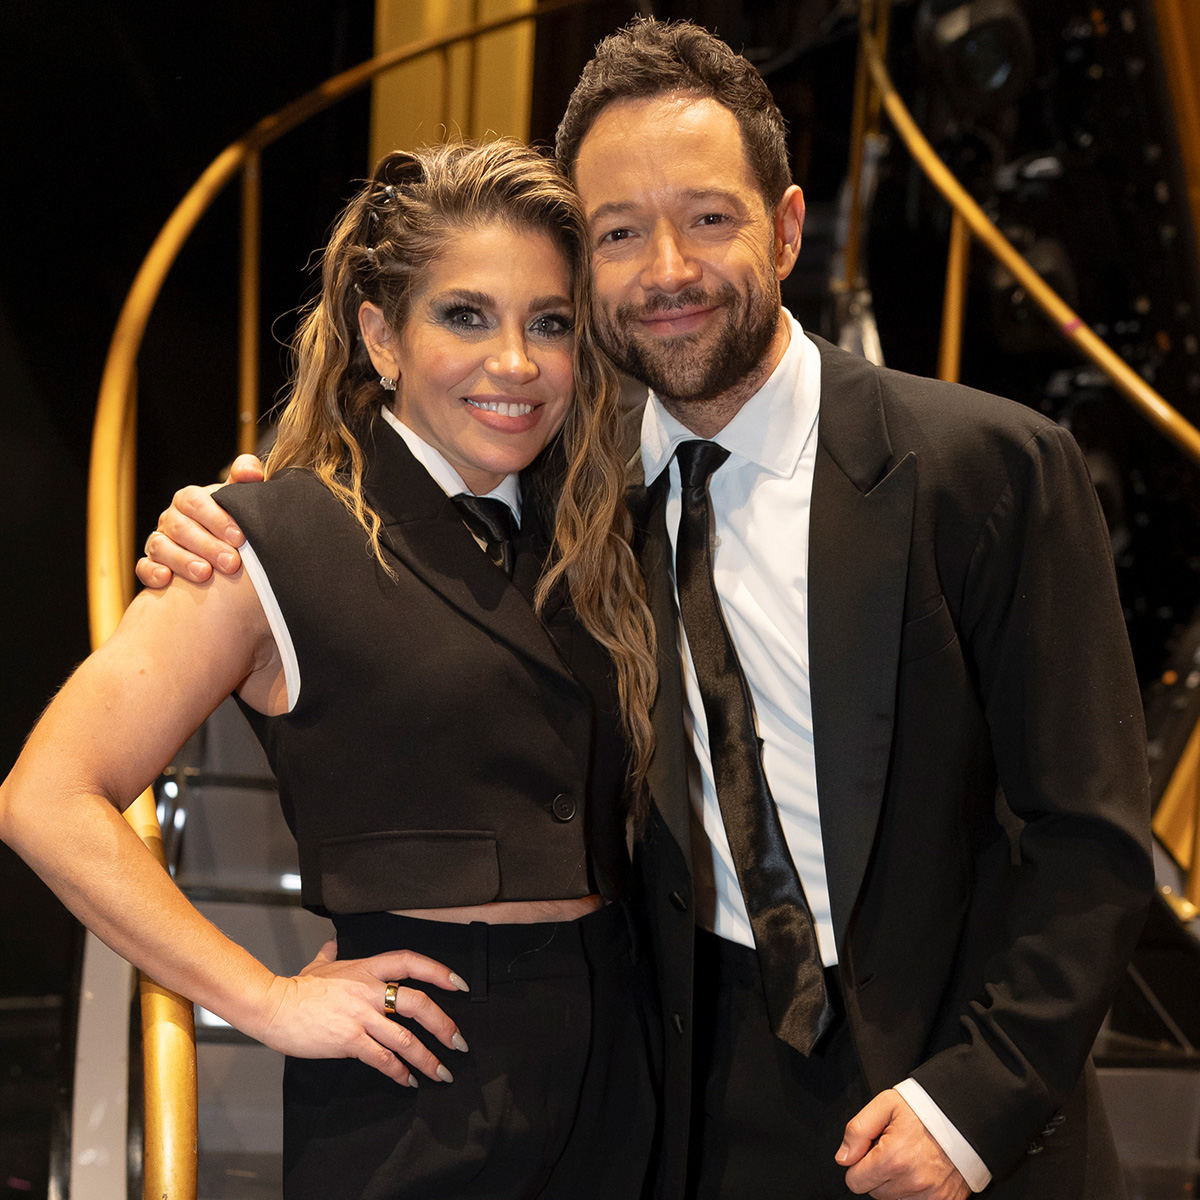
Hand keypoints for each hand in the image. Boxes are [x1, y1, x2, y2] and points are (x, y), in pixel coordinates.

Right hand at [136, 454, 264, 588]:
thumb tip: (251, 471)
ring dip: (182, 561)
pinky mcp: (151, 563)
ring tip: (205, 574)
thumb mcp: (238, 498)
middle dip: (207, 546)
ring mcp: (159, 540)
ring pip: (161, 547)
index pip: (196, 502)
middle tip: (231, 563)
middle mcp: (171, 518)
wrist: (222, 546)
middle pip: (180, 527)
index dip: (217, 518)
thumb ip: (246, 479)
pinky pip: (143, 567)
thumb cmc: (231, 519)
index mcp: (190, 499)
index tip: (240, 537)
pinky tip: (166, 579)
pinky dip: (152, 572)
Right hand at [256, 939, 470, 1086]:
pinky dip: (399, 1072)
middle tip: (458, 1042)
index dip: (438, 971)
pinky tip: (407, 1080)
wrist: (273, 1006)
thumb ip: (331, 953)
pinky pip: (382, 1058)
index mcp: (367, 968)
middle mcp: (369, 990)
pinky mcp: (348, 1040)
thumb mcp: (319, 964)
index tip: (459, 984)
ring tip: (441, 1072)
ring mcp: (360, 1016)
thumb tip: (333, 942)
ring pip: (405, 1038)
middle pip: (417, 1003)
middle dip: (443, 1024)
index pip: (410, 962)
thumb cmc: (297, 987)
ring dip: (427, 1058)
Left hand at [837, 1090, 969, 1199]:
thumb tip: (843, 1158)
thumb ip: (858, 1130)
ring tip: (908, 1158)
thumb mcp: (885, 1105)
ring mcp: (930, 1196)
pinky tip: (919, 1171)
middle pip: (873, 1192)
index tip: (871, 1150)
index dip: (859, 1163)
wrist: (963, 1118)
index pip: (855, 1181)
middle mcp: (912, 1181)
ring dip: (895, 1183)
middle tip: (893, 1150)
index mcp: (894, 1157)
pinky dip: (913, 1192)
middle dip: (877, 1173)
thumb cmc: (924, 1110)